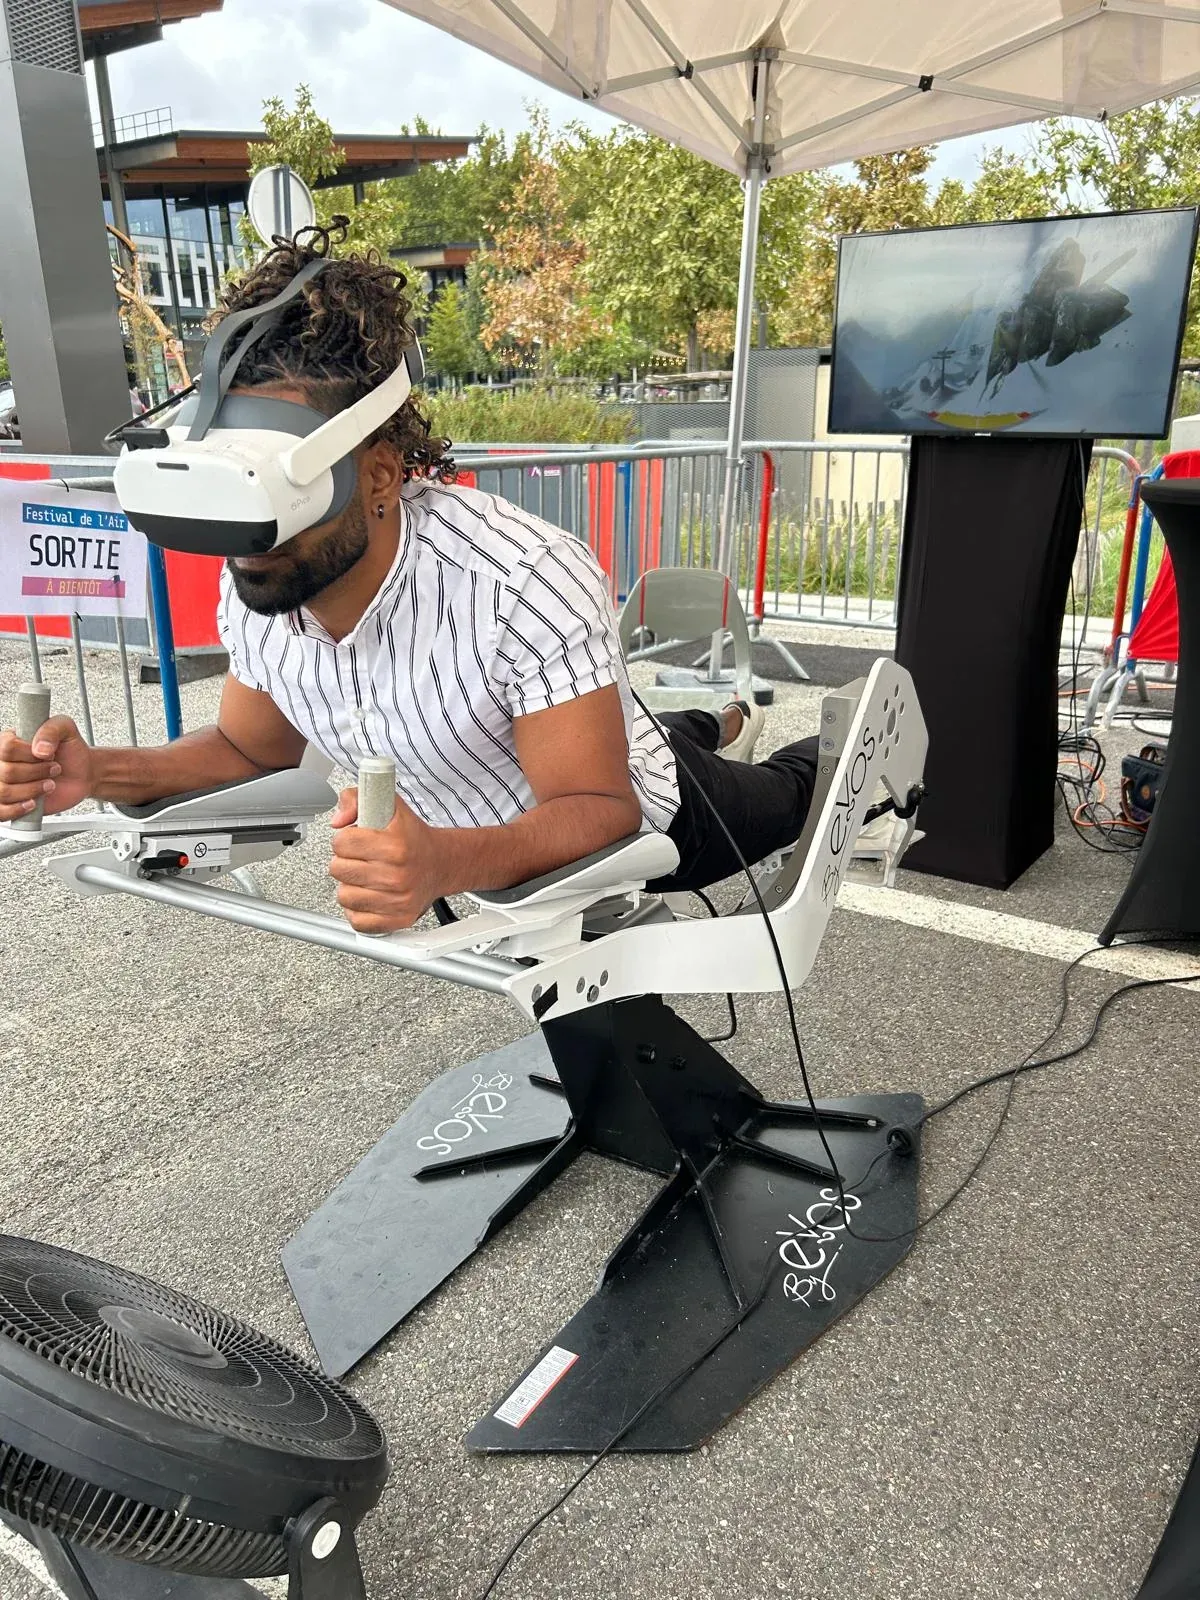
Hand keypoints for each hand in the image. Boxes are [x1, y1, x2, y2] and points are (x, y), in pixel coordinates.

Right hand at [0, 716, 92, 822]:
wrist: (82, 774)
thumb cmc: (70, 751)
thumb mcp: (66, 728)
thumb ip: (52, 729)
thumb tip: (40, 748)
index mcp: (9, 742)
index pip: (6, 748)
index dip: (30, 754)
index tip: (47, 754)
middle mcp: (4, 763)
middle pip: (6, 772)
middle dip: (37, 772)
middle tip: (53, 769)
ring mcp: (5, 783)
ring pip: (4, 792)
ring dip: (32, 790)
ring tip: (49, 785)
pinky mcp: (11, 803)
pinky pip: (1, 811)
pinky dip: (17, 809)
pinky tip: (32, 803)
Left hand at [329, 785, 440, 932]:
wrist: (442, 864)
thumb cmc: (414, 839)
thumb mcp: (390, 807)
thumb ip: (357, 799)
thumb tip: (337, 820)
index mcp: (395, 846)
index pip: (342, 843)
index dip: (344, 839)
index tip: (356, 840)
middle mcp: (397, 875)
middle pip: (338, 870)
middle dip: (346, 861)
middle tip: (362, 858)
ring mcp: (397, 901)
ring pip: (344, 896)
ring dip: (351, 886)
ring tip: (366, 877)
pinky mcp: (396, 920)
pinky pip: (357, 920)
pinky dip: (359, 910)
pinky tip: (370, 896)